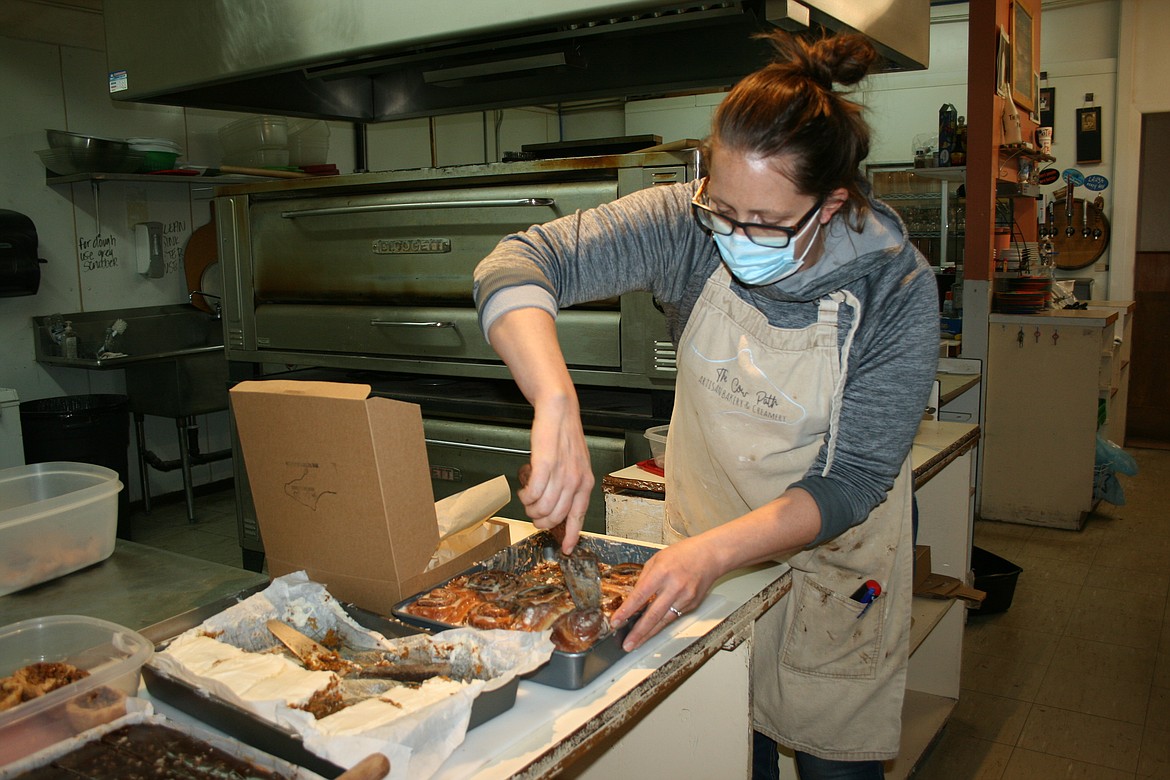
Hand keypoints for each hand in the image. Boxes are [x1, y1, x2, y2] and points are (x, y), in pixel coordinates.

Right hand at [517, 402, 593, 553]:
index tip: (567, 549)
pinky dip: (525, 497)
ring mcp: (562, 473)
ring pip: (542, 508)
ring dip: (530, 509)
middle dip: (541, 521)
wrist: (559, 411)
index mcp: (586, 483)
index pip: (579, 516)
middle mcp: (576, 481)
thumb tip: (560, 507)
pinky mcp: (546, 465)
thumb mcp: (576, 465)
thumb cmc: (565, 436)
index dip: (572, 535)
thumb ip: (571, 486)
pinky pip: (533, 493)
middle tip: (533, 514)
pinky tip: (524, 491)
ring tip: (527, 500)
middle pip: (556, 517)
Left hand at [609, 535, 721, 650]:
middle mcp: (674, 587)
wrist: (710, 556)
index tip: (616, 621)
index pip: (640, 595)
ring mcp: (685, 598)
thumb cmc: (684, 554)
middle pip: (653, 615)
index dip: (627, 611)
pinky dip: (661, 624)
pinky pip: (673, 617)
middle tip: (627, 644)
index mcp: (662, 572)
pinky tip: (652, 631)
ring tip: (636, 643)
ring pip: (663, 621)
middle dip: (638, 632)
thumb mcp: (657, 559)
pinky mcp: (691, 605)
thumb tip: (634, 597)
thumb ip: (644, 578)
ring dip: (649, 634)